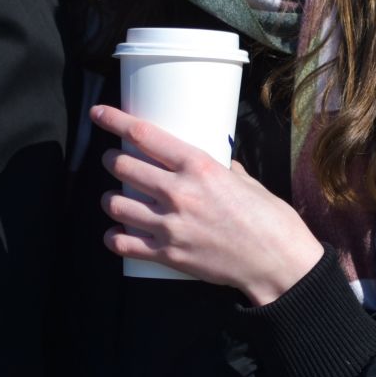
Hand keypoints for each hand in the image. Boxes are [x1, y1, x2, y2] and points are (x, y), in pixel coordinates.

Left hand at [89, 105, 324, 304]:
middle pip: (123, 167)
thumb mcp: (246, 180)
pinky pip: (123, 243)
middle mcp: (179, 192)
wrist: (277, 263)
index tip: (99, 114)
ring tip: (116, 198)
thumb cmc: (269, 219)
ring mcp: (170, 225)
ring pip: (116, 204)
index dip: (114, 120)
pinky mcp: (168, 255)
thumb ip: (224, 169)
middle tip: (114, 160)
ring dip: (111, 198)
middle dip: (112, 160)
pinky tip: (117, 233)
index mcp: (198, 166)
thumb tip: (216, 164)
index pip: (143, 135)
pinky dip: (114, 237)